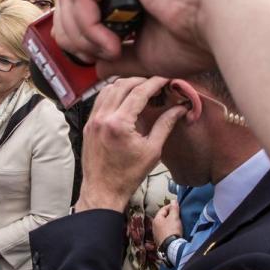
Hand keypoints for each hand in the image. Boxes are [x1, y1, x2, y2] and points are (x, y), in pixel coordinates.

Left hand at [52, 0, 221, 74]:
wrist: (223, 21)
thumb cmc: (194, 36)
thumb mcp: (144, 53)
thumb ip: (116, 57)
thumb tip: (95, 67)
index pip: (82, 4)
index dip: (76, 35)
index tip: (90, 60)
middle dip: (73, 36)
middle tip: (93, 58)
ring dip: (82, 34)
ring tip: (109, 53)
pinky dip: (88, 24)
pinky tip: (112, 43)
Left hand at [76, 77, 186, 212]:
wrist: (103, 190)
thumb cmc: (127, 175)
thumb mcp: (152, 151)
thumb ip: (165, 125)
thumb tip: (180, 108)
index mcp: (119, 124)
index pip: (139, 92)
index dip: (154, 82)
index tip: (165, 79)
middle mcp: (102, 118)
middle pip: (122, 84)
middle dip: (141, 81)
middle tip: (155, 85)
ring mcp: (93, 120)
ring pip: (108, 89)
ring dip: (125, 85)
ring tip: (141, 90)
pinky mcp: (88, 124)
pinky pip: (100, 100)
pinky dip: (113, 94)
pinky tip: (125, 100)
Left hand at [152, 201, 182, 243]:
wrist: (171, 247)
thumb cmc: (172, 230)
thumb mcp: (174, 217)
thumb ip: (174, 208)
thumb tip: (173, 201)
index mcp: (156, 220)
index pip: (163, 209)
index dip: (171, 206)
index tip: (178, 206)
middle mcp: (154, 227)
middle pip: (163, 218)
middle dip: (170, 215)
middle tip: (178, 215)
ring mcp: (156, 235)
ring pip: (164, 225)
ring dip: (170, 223)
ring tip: (178, 223)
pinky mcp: (160, 241)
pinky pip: (165, 232)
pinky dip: (170, 230)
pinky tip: (175, 231)